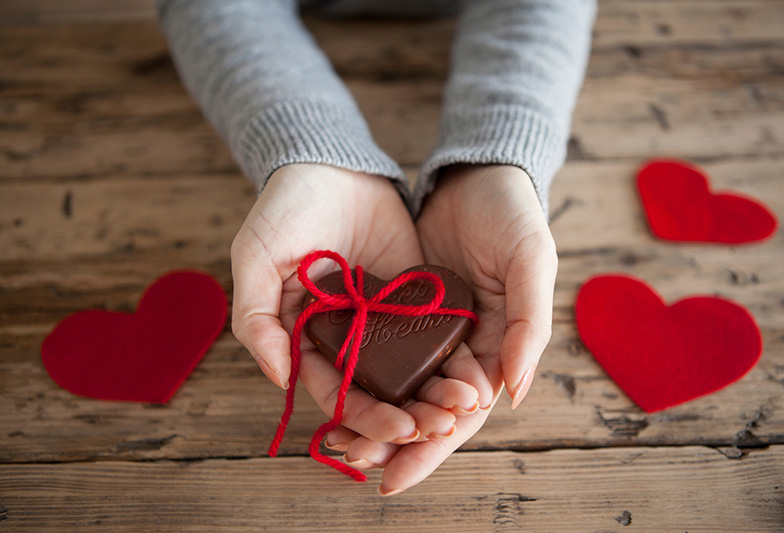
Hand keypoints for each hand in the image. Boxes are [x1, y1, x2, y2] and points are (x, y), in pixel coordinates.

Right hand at [231, 164, 490, 445]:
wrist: (332, 162)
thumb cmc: (283, 209)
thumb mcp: (255, 258)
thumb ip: (255, 318)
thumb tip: (278, 378)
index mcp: (306, 338)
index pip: (336, 392)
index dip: (365, 418)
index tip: (398, 430)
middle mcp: (346, 337)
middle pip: (379, 391)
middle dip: (409, 414)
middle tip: (442, 427)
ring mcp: (383, 318)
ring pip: (411, 371)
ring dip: (436, 393)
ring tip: (464, 406)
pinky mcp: (414, 296)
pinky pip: (435, 334)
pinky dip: (453, 357)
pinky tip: (475, 370)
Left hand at [329, 164, 556, 494]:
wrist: (476, 172)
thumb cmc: (514, 216)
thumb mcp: (531, 262)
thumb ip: (530, 325)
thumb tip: (512, 395)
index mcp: (498, 346)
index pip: (464, 411)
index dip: (433, 447)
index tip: (396, 474)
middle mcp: (463, 346)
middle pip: (427, 406)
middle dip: (395, 439)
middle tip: (357, 461)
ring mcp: (431, 328)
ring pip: (402, 383)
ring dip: (374, 412)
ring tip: (340, 441)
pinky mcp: (403, 306)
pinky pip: (381, 345)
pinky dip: (363, 370)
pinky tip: (336, 387)